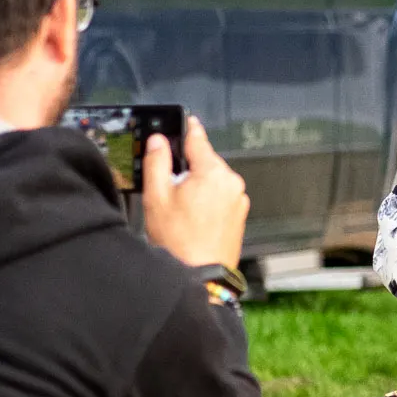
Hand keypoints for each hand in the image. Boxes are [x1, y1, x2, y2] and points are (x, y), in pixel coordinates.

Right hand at [142, 116, 247, 268]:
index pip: (199, 140)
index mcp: (213, 173)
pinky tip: (193, 219)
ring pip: (213, 181)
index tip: (187, 121)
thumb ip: (157, 163)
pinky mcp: (239, 216)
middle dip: (188, 168)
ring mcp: (238, 200)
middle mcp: (231, 183)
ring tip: (180, 210)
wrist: (200, 275)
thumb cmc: (179, 241)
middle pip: (206, 162)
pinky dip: (207, 201)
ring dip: (197, 186)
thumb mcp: (157, 196)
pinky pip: (221, 198)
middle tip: (168, 186)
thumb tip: (158, 141)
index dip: (189, 129)